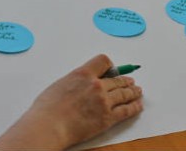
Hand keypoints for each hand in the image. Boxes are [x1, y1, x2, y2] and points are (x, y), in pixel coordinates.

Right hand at [0, 54, 142, 150]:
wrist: (50, 125)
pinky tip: (138, 105)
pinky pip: (126, 110)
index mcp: (83, 74)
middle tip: (130, 80)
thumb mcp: (60, 84)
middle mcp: (96, 85)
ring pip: (125, 93)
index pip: (104, 61)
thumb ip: (75, 81)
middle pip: (117, 79)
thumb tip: (80, 85)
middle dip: (125, 79)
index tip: (112, 69)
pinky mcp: (108, 118)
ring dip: (133, 91)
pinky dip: (134, 107)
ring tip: (137, 90)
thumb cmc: (48, 107)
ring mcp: (104, 102)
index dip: (110, 65)